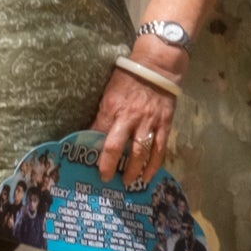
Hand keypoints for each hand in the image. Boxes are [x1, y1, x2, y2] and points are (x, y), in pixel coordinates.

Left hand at [90, 71, 176, 188]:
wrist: (157, 68)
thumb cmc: (128, 78)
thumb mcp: (108, 93)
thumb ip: (102, 114)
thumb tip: (92, 133)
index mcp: (111, 108)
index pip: (97, 133)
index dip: (91, 149)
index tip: (86, 162)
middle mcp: (129, 118)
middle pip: (116, 147)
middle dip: (109, 165)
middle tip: (105, 179)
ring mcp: (148, 123)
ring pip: (139, 153)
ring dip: (133, 170)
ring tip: (128, 183)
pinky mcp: (164, 125)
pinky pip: (159, 150)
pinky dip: (154, 165)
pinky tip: (148, 176)